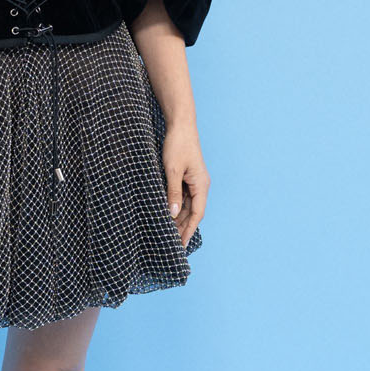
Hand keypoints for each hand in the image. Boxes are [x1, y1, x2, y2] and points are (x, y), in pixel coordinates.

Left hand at [162, 125, 209, 247]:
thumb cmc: (178, 145)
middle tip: (172, 244)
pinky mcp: (187, 178)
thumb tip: (172, 214)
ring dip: (179, 219)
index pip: (197, 214)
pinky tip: (168, 215)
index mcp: (201, 185)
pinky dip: (176, 208)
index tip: (181, 245)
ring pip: (187, 206)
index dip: (189, 230)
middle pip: (193, 213)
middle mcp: (201, 186)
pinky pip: (183, 197)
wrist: (180, 125)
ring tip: (169, 234)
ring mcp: (194, 182)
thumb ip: (173, 193)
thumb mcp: (172, 170)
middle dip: (183, 228)